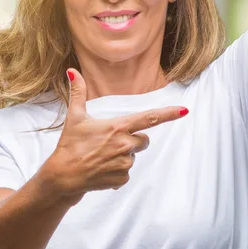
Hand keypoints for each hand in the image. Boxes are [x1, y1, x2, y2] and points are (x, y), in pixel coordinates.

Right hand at [44, 68, 188, 197]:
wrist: (63, 177)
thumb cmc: (70, 145)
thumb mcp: (75, 117)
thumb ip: (78, 93)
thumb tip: (72, 71)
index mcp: (118, 127)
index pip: (149, 118)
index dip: (169, 113)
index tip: (184, 110)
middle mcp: (125, 145)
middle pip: (144, 140)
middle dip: (132, 140)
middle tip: (109, 143)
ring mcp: (124, 163)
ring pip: (134, 156)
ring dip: (123, 156)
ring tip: (102, 157)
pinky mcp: (122, 177)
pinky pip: (127, 172)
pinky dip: (117, 171)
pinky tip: (102, 170)